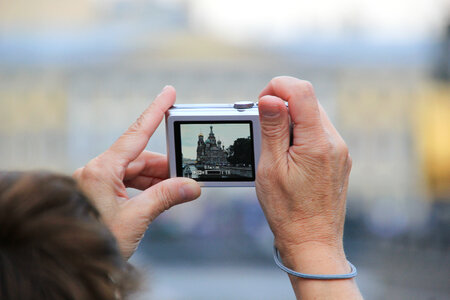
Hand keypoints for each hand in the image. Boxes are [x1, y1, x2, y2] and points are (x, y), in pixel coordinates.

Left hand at [73, 86, 200, 258]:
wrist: (77, 262)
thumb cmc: (99, 241)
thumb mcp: (136, 218)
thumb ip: (165, 198)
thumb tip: (192, 186)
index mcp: (101, 170)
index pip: (135, 135)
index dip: (154, 112)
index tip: (168, 93)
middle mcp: (98, 171)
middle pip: (139, 158)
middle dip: (165, 165)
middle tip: (188, 172)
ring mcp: (98, 182)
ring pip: (135, 171)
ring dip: (158, 179)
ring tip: (178, 188)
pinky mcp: (101, 193)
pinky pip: (129, 182)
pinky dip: (147, 188)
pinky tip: (161, 195)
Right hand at [256, 77, 360, 298]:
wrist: (312, 242)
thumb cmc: (288, 211)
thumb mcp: (271, 168)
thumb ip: (272, 129)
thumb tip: (271, 97)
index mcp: (318, 142)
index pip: (302, 92)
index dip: (278, 87)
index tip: (261, 102)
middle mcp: (335, 143)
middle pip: (308, 102)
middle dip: (282, 104)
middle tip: (262, 126)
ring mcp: (340, 152)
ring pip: (313, 117)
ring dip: (291, 121)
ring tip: (273, 146)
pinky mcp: (338, 160)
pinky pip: (318, 134)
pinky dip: (300, 135)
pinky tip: (288, 156)